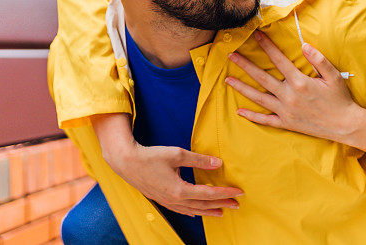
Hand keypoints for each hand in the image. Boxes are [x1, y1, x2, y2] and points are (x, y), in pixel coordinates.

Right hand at [107, 141, 243, 216]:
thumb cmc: (150, 156)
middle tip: (236, 205)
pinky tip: (197, 211)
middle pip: (203, 205)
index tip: (238, 192)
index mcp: (179, 190)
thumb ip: (199, 160)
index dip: (225, 193)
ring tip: (221, 211)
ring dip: (209, 210)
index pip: (209, 193)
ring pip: (193, 210)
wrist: (126, 162)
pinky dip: (194, 211)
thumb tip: (218, 163)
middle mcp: (174, 200)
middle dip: (221, 204)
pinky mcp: (162, 200)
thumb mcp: (177, 154)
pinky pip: (182, 210)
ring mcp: (167, 202)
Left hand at [225, 31, 365, 156]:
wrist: (345, 126)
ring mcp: (285, 111)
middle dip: (245, 65)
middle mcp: (289, 96)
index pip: (278, 60)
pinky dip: (252, 116)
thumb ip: (319, 60)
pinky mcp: (286, 123)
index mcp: (300, 82)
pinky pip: (265, 120)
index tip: (255, 35)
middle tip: (230, 55)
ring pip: (258, 98)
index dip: (266, 46)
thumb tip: (304, 45)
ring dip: (242, 88)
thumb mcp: (333, 76)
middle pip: (261, 77)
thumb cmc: (340, 99)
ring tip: (227, 80)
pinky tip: (239, 111)